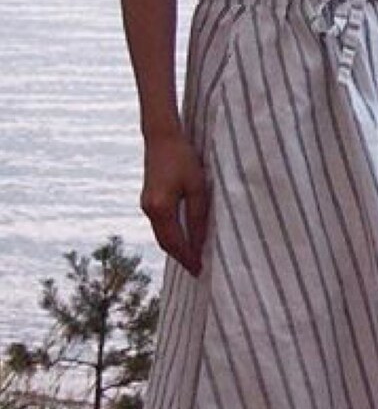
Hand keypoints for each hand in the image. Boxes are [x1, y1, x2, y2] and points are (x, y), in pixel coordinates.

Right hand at [141, 132, 208, 276]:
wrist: (162, 138)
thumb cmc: (184, 159)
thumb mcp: (198, 189)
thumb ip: (198, 217)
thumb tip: (200, 244)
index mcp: (161, 208)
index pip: (176, 243)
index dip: (188, 258)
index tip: (200, 271)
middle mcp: (149, 210)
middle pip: (165, 243)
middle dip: (181, 258)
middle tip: (197, 270)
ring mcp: (146, 205)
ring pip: (161, 236)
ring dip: (176, 248)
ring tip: (193, 258)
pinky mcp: (148, 200)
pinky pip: (160, 226)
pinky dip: (171, 236)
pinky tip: (184, 239)